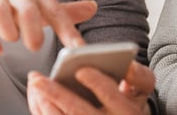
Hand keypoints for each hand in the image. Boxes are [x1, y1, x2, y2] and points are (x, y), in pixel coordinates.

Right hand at [0, 0, 96, 52]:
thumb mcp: (37, 2)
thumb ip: (63, 9)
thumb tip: (93, 8)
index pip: (54, 9)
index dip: (67, 30)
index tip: (77, 49)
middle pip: (27, 9)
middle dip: (33, 32)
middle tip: (35, 46)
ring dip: (8, 32)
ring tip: (12, 39)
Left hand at [27, 60, 154, 114]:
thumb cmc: (128, 102)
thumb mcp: (141, 90)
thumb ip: (138, 76)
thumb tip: (126, 67)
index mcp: (128, 112)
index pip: (112, 96)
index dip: (97, 83)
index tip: (81, 70)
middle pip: (79, 112)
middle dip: (56, 94)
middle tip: (37, 78)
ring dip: (43, 104)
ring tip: (35, 84)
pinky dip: (41, 111)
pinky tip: (37, 96)